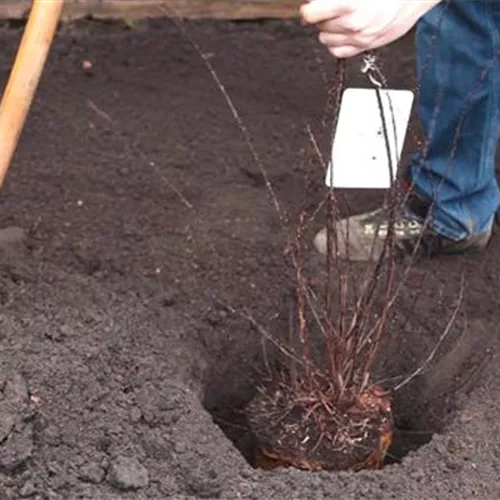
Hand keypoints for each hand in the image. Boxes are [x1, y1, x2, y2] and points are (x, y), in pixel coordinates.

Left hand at [300, 0, 440, 57]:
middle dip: (322, 15)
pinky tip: (343, 31)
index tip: (311, 5)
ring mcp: (358, 38)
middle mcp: (352, 24)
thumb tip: (313, 2)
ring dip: (329, 29)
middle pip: (319, 25)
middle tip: (333, 6)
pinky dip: (336, 43)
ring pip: (325, 39)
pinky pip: (338, 51)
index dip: (309, 8)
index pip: (310, 14)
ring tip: (341, 17)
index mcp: (348, 4)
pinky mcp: (365, 47)